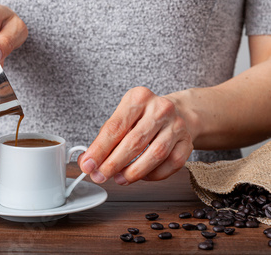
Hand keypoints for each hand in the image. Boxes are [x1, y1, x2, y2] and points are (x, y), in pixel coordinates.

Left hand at [78, 86, 193, 184]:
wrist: (177, 112)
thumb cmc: (143, 116)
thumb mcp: (122, 117)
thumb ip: (104, 138)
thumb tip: (88, 161)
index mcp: (138, 98)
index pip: (115, 127)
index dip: (99, 149)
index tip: (88, 164)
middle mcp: (160, 109)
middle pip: (134, 142)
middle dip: (113, 164)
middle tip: (100, 175)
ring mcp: (177, 125)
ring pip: (154, 155)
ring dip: (133, 172)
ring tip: (118, 178)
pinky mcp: (187, 142)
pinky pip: (170, 164)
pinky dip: (153, 174)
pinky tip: (141, 175)